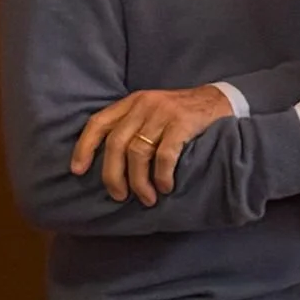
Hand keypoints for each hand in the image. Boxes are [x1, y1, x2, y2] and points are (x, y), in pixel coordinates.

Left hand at [73, 85, 234, 206]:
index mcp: (132, 102)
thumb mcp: (152, 111)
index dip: (84, 147)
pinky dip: (161, 176)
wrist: (220, 100)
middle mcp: (144, 104)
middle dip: (113, 175)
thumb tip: (110, 162)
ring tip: (147, 198)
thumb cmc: (183, 113)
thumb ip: (133, 125)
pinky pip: (164, 155)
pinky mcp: (182, 123)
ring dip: (139, 181)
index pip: (98, 122)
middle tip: (119, 195)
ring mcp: (163, 112)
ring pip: (137, 152)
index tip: (78, 170)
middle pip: (116, 143)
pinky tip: (166, 187)